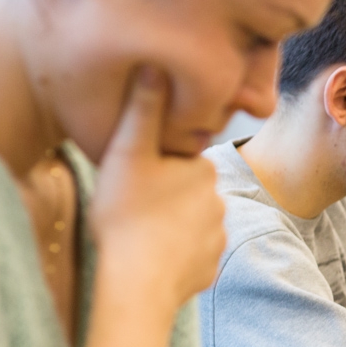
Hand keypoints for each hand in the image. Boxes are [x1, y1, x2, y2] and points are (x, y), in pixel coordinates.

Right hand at [90, 66, 224, 312]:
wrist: (137, 281)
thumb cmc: (126, 213)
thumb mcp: (127, 152)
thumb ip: (144, 109)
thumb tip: (156, 65)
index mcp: (202, 170)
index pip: (180, 158)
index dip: (155, 165)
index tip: (133, 177)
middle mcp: (219, 202)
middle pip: (186, 191)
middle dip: (164, 195)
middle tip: (130, 206)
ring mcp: (218, 238)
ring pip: (190, 223)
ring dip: (168, 226)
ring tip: (138, 233)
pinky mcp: (210, 269)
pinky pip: (190, 255)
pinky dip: (173, 255)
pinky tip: (150, 257)